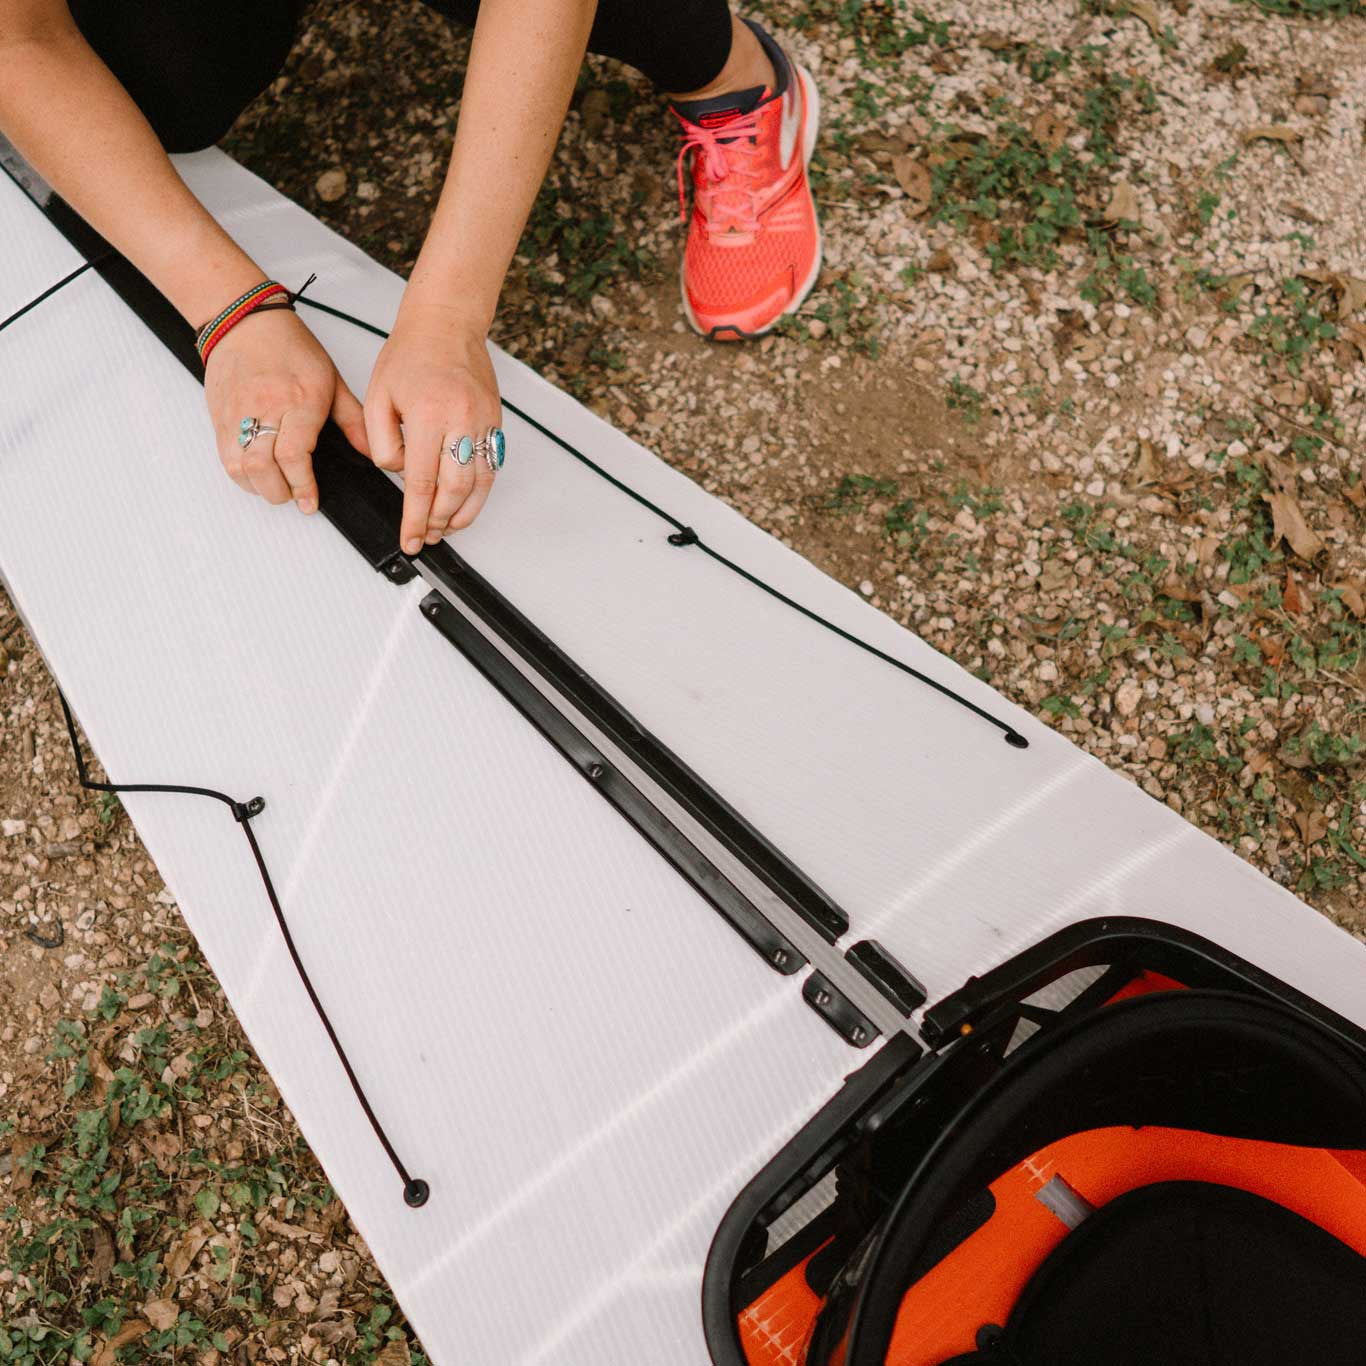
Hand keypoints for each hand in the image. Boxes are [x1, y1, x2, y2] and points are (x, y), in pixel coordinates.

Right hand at [204, 309, 369, 511]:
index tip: (311, 501)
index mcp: (297, 400)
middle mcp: (264, 408)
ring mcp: (237, 414)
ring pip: (239, 468)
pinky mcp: (218, 417)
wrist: (245, 321)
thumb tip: (372, 452)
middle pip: (263, 468)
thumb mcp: (332, 380)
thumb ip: (354, 421)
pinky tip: (258, 475)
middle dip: (281, 492)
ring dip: (259, 488)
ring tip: (278, 486)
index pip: (294, 455)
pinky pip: (224, 458)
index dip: (302, 486)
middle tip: (296, 495)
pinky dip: (242, 476)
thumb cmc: (289, 346)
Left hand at [363, 304, 501, 553]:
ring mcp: (485, 423)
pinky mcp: (496, 423)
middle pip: (454, 490)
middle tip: (425, 536)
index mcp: (429, 414)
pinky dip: (479, 494)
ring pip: (480, 486)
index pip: (421, 481)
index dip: (415, 517)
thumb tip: (396, 473)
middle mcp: (462, 421)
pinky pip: (492, 469)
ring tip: (445, 529)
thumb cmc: (411, 354)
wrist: (446, 324)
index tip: (409, 537)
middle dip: (439, 521)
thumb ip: (381, 441)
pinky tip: (465, 505)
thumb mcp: (378, 396)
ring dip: (463, 514)